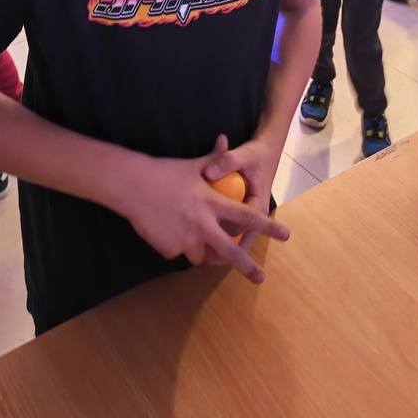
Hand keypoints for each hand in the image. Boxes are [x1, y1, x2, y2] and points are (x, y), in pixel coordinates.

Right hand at [123, 135, 288, 284]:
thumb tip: (225, 139)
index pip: (247, 217)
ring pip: (201, 255)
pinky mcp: (169, 249)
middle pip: (230, 251)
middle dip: (247, 266)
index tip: (285, 235)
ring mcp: (186, 239)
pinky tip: (166, 229)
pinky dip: (176, 245)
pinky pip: (178, 252)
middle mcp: (203, 225)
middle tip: (260, 278)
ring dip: (201, 249)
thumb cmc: (164, 172)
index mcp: (212, 204)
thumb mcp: (193, 165)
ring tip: (189, 234)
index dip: (268, 227)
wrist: (132, 185)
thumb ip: (214, 159)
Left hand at [203, 134, 280, 253]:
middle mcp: (254, 216)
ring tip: (200, 255)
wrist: (264, 152)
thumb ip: (228, 162)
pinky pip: (228, 227)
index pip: (242, 229)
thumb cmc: (256, 157)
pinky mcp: (237, 212)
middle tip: (205, 258)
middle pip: (239, 241)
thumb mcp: (245, 155)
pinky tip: (200, 237)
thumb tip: (209, 173)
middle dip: (224, 252)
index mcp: (259, 207)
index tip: (206, 237)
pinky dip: (217, 232)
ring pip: (233, 237)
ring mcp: (245, 216)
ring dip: (219, 245)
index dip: (225, 234)